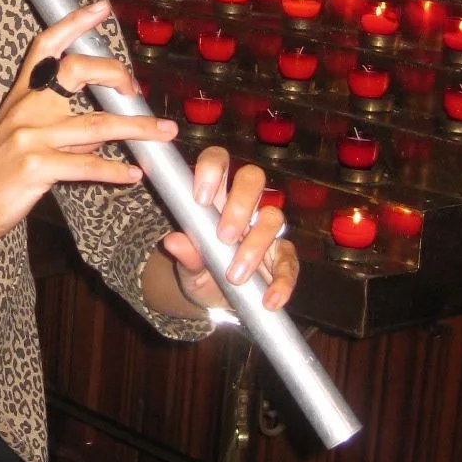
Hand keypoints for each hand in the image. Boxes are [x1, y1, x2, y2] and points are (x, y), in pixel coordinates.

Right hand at [0, 1, 177, 249]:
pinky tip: (133, 174)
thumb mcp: (17, 132)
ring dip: (137, 129)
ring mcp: (30, 137)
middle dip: (114, 74)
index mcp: (22, 94)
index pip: (47, 46)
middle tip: (136, 90)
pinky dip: (115, 171)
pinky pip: (87, 166)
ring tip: (164, 132)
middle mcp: (26, 107)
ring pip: (96, 125)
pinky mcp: (36, 169)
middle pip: (76, 70)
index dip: (74, 23)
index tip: (101, 8)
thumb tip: (102, 125)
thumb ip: (58, 122)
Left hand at [160, 150, 298, 314]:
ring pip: (273, 216)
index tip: (200, 198)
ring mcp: (266, 229)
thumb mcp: (188, 267)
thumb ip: (185, 255)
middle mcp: (244, 205)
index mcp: (216, 196)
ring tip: (235, 276)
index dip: (212, 169)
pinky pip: (289, 261)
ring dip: (255, 244)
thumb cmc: (201, 270)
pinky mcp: (282, 256)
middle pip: (252, 178)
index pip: (218, 161)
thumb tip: (173, 242)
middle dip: (239, 203)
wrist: (216, 300)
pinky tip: (269, 299)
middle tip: (224, 237)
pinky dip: (282, 281)